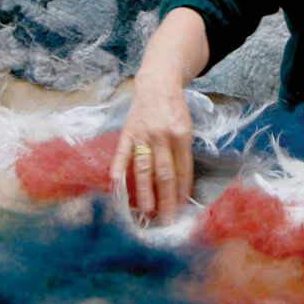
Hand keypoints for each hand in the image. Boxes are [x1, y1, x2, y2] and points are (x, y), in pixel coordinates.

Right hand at [110, 72, 193, 223]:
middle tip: (167, 219)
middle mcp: (163, 136)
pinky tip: (116, 182)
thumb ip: (182, 153)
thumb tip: (182, 183)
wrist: (157, 84)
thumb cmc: (174, 109)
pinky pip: (122, 152)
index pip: (182, 169)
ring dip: (145, 190)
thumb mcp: (186, 128)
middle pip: (165, 172)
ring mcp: (144, 134)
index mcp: (181, 135)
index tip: (182, 209)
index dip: (182, 190)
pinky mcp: (128, 131)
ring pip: (144, 167)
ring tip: (146, 210)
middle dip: (167, 198)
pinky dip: (119, 167)